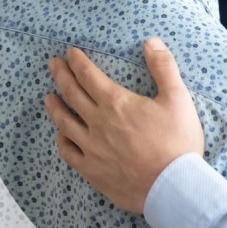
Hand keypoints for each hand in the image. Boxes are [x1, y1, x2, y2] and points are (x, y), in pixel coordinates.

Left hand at [43, 37, 203, 213]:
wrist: (172, 186)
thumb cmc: (178, 141)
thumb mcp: (178, 98)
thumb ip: (164, 68)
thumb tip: (151, 42)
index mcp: (116, 103)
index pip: (89, 76)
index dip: (78, 62)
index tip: (70, 52)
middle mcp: (97, 123)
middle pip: (72, 95)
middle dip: (61, 76)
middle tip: (52, 65)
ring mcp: (91, 148)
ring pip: (64, 123)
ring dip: (54, 107)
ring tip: (48, 97)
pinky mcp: (92, 170)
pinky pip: (68, 153)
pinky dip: (61, 140)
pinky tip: (60, 136)